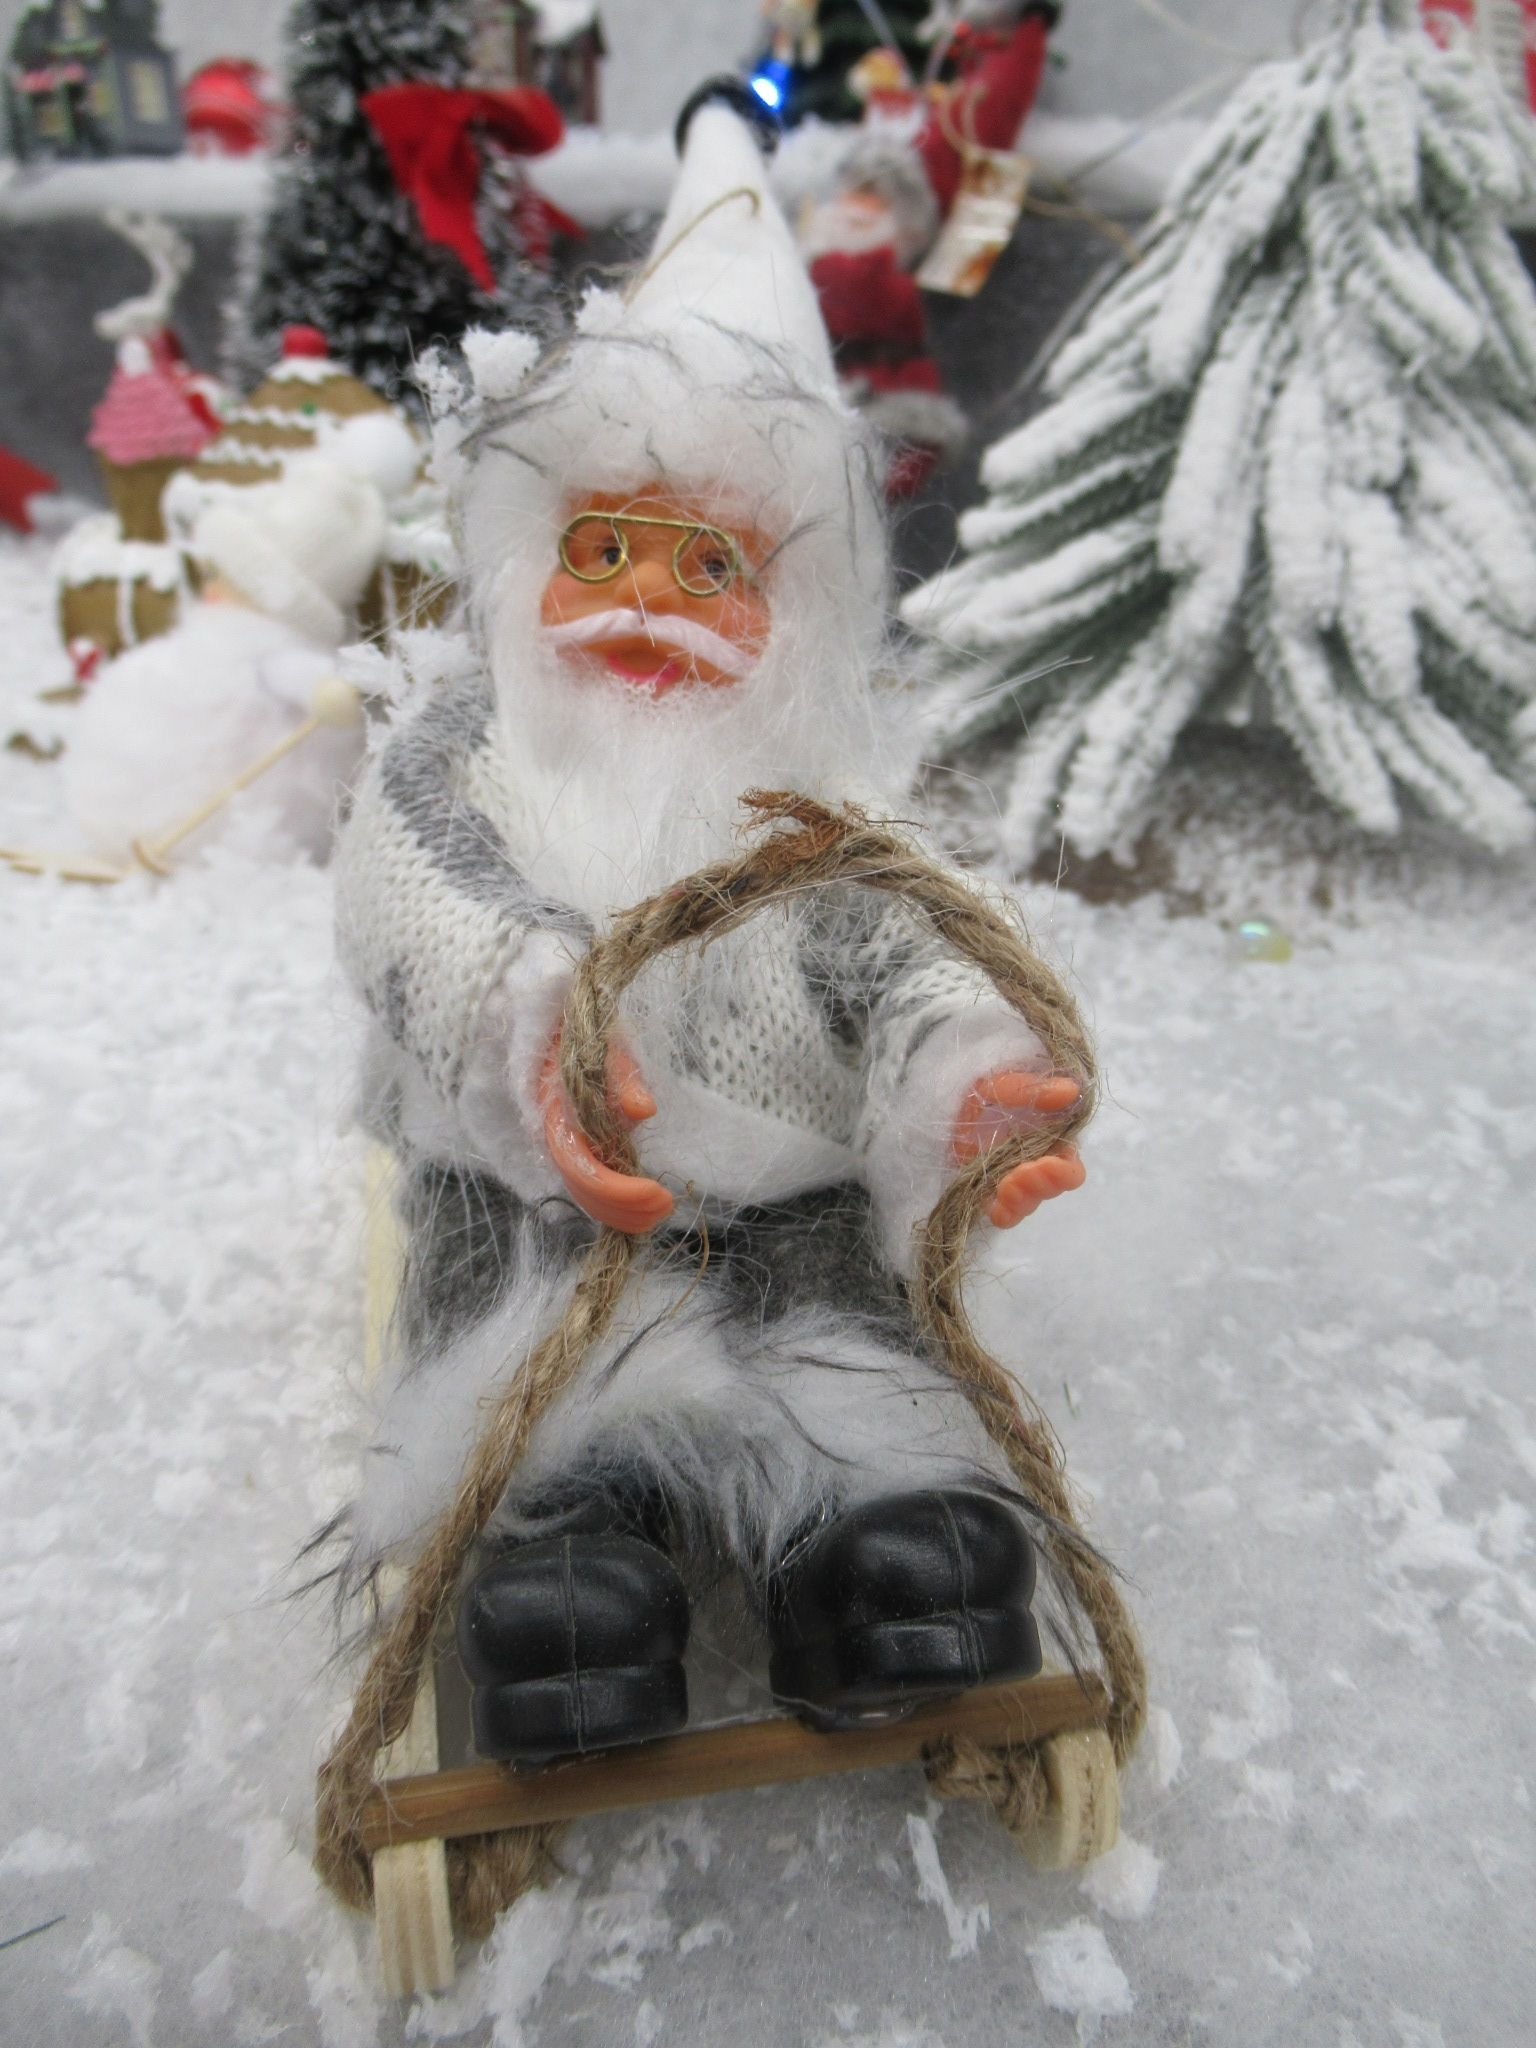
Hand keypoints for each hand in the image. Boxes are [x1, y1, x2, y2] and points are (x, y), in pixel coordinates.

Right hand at [538, 1032, 674, 1232]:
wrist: (558, 1024)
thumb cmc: (586, 1032)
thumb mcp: (607, 1044)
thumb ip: (622, 1076)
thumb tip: (643, 1111)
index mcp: (557, 1113)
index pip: (582, 1168)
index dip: (618, 1191)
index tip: (659, 1194)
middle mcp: (555, 1135)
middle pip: (582, 1190)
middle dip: (624, 1209)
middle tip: (667, 1206)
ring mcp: (564, 1143)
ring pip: (583, 1194)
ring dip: (621, 1212)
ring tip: (662, 1211)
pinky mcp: (575, 1146)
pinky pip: (589, 1185)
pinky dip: (615, 1202)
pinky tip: (644, 1206)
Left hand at [951, 1069, 1085, 1229]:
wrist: (931, 1106)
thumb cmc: (968, 1090)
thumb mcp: (995, 1082)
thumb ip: (1030, 1088)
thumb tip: (1071, 1090)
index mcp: (1047, 1136)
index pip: (1070, 1165)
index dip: (1064, 1171)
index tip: (1046, 1163)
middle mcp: (1034, 1162)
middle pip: (1053, 1188)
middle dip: (1041, 1185)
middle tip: (1019, 1174)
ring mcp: (1011, 1181)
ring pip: (1031, 1203)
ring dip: (1023, 1197)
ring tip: (1005, 1185)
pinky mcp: (988, 1195)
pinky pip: (1006, 1215)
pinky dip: (1006, 1212)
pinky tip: (996, 1202)